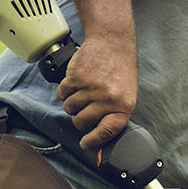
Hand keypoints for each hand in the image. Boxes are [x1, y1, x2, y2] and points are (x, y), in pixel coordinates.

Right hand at [55, 34, 136, 153]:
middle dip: (79, 120)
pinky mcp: (75, 77)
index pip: (106, 132)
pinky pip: (62, 94)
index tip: (86, 145)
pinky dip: (64, 92)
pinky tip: (75, 85)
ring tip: (82, 93)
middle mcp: (106, 98)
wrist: (112, 43)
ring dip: (72, 105)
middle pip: (82, 122)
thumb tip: (98, 141)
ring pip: (69, 109)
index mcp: (122, 106)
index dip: (94, 142)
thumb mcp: (125, 97)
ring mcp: (90, 88)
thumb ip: (113, 117)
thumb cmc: (119, 73)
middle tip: (84, 110)